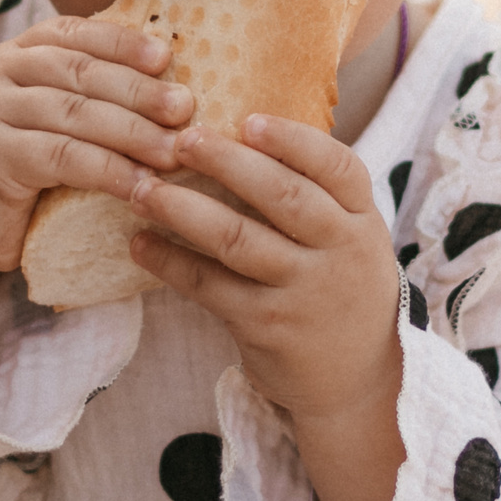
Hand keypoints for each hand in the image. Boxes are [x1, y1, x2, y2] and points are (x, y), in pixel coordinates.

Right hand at [0, 16, 192, 388]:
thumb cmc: (19, 172)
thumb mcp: (47, 119)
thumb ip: (85, 93)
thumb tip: (169, 83)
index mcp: (11, 54)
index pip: (73, 34)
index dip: (122, 43)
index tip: (166, 58)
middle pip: (80, 73)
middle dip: (139, 91)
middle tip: (185, 109)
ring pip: (76, 114)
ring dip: (133, 132)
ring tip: (175, 150)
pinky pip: (63, 157)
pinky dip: (109, 170)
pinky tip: (141, 184)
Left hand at [128, 116, 405, 500]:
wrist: (356, 381)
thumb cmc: (339, 288)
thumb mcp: (349, 238)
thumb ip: (314, 194)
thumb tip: (237, 129)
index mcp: (361, 219)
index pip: (337, 167)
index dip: (292, 140)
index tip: (247, 119)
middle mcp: (339, 251)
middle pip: (282, 196)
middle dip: (226, 162)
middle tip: (179, 139)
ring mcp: (304, 291)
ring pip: (237, 239)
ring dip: (182, 209)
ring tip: (140, 187)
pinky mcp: (267, 326)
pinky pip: (210, 286)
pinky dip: (170, 263)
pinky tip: (139, 244)